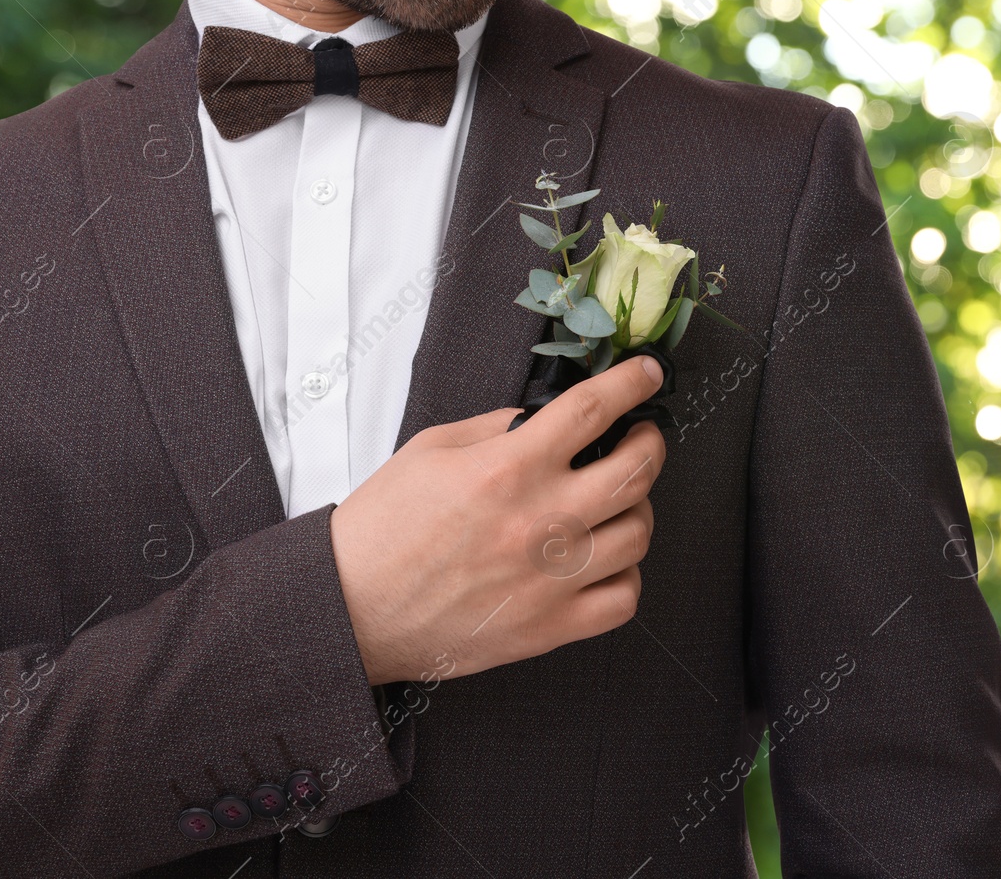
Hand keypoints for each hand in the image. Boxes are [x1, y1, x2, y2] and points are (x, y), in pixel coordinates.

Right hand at [330, 355, 666, 684]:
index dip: (632, 382)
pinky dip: (626, 576)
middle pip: (636, 470)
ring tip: (620, 502)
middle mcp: (540, 520)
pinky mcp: (550, 627)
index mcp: (509, 468)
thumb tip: (546, 418)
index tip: (647, 373)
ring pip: (639, 534)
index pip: (594, 409)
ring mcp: (551, 578)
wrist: (350, 608)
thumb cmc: (383, 530)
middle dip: (650, 443)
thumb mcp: (431, 450)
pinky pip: (624, 599)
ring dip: (639, 509)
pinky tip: (606, 562)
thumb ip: (498, 427)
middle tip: (641, 437)